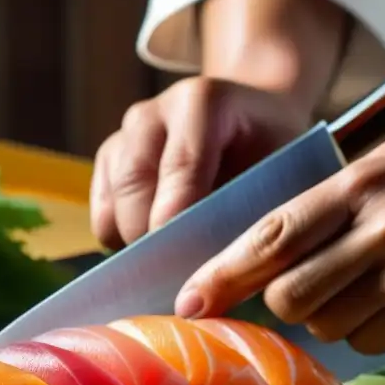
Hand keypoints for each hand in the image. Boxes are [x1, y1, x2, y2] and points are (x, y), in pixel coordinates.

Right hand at [90, 77, 310, 250]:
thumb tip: (227, 269)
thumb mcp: (282, 167)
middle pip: (134, 184)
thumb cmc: (273, 150)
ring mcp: (125, 135)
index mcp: (203, 102)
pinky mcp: (109, 159)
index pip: (182, 163)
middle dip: (154, 239)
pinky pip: (102, 213)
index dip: (178, 216)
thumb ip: (256, 207)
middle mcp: (154, 113)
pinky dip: (122, 241)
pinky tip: (156, 252)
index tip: (185, 265)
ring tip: (172, 271)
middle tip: (183, 282)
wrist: (252, 117)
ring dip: (136, 245)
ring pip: (112, 203)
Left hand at [174, 112, 384, 353]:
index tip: (189, 303)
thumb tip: (266, 262)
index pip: (268, 238)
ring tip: (376, 282)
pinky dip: (379, 328)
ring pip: (329, 326)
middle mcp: (378, 228)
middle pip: (288, 297)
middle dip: (285, 304)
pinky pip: (376, 340)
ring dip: (337, 316)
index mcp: (355, 184)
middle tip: (310, 288)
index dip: (221, 276)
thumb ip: (327, 209)